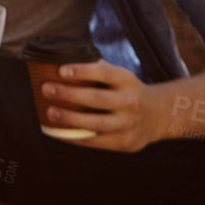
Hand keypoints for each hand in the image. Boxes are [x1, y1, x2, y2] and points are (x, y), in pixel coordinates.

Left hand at [47, 60, 165, 151]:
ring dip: (70, 118)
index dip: (82, 71)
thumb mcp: (118, 76)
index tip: (60, 70)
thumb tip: (57, 62)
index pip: (104, 73)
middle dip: (69, 94)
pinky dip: (75, 137)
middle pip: (98, 99)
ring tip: (50, 112)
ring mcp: (129, 124)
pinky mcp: (125, 142)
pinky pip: (97, 141)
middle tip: (46, 89)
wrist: (158, 116)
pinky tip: (58, 132)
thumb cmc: (124, 91)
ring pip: (97, 123)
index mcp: (127, 80)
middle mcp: (130, 102)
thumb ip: (96, 70)